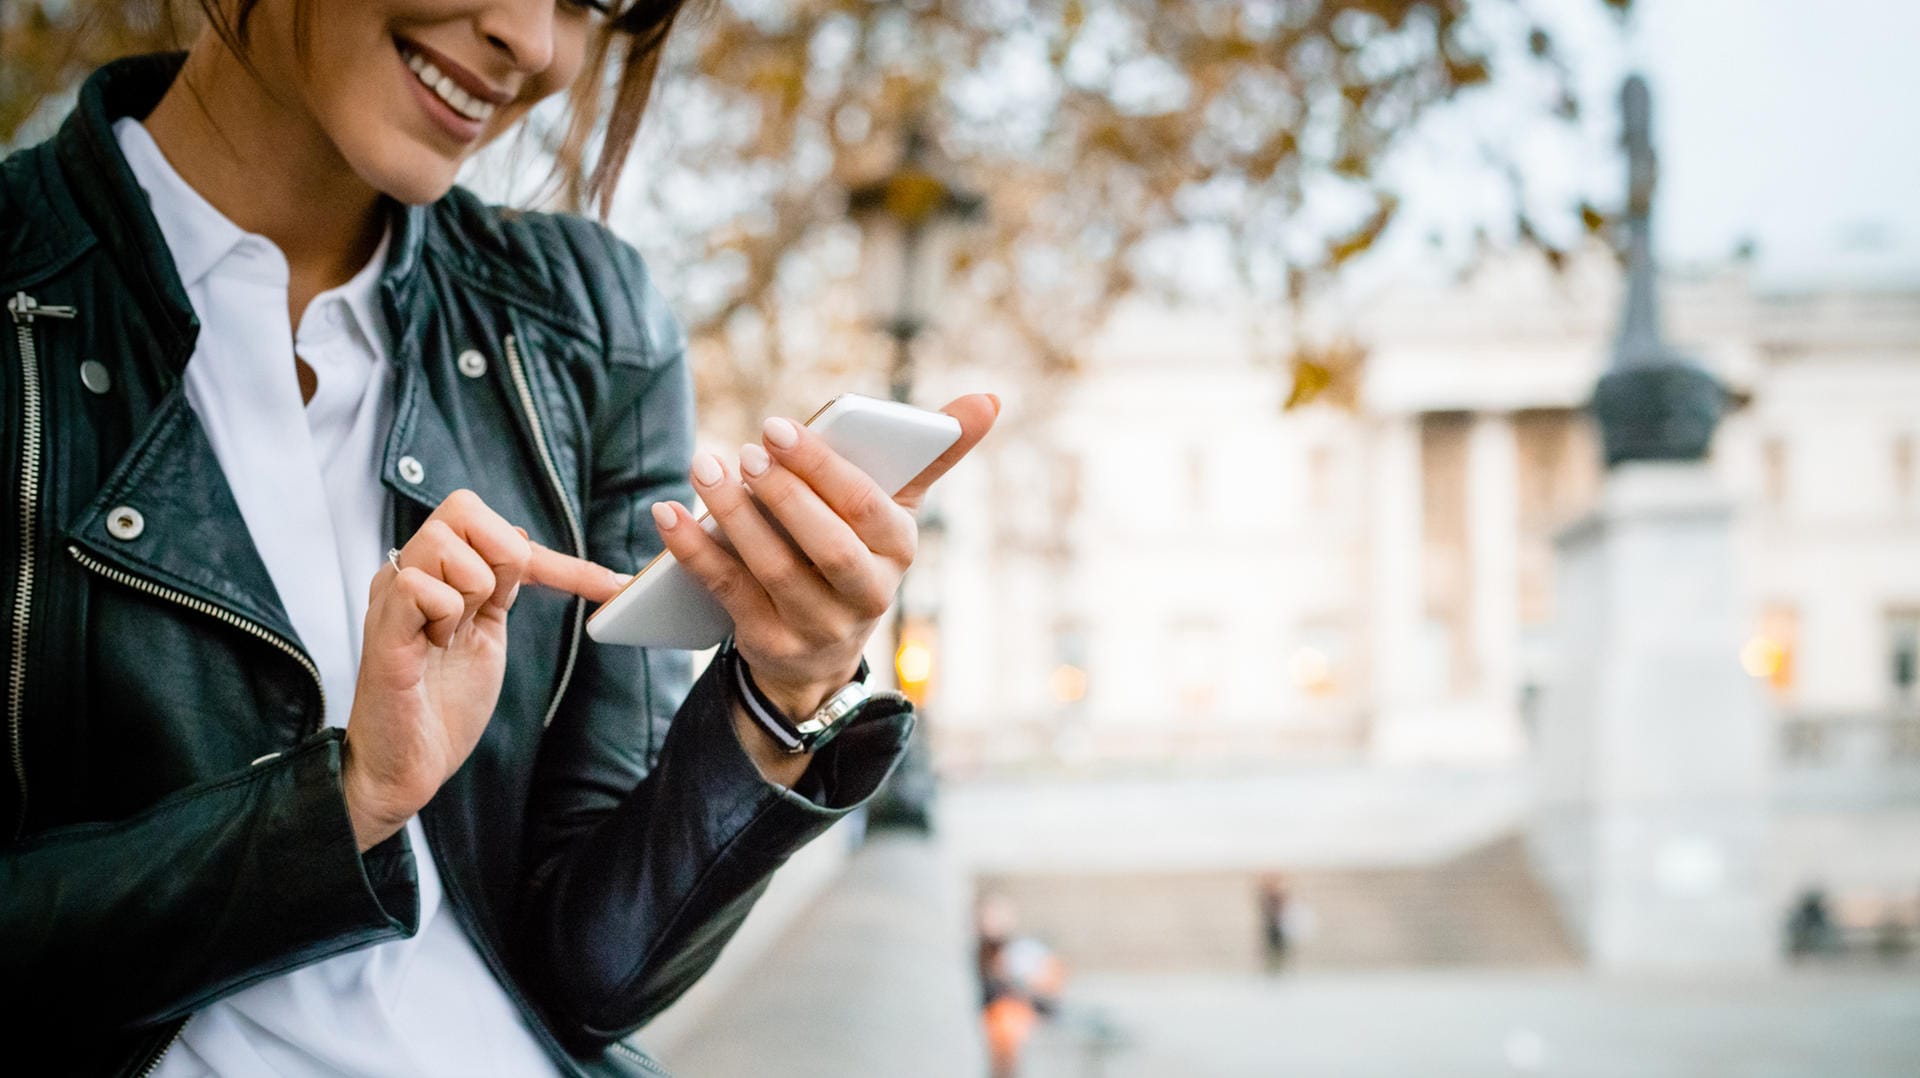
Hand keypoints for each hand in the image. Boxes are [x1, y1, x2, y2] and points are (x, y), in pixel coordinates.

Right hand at [342, 490, 623, 850]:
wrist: (406, 766)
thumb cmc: (443, 704)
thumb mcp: (487, 632)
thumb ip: (500, 585)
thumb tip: (520, 537)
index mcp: (433, 572)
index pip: (488, 522)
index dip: (554, 555)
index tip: (609, 586)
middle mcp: (407, 573)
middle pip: (463, 508)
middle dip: (504, 556)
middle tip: (494, 608)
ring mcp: (391, 598)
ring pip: (443, 543)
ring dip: (472, 590)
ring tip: (453, 633)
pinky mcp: (382, 629)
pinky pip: (419, 586)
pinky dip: (445, 615)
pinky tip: (436, 645)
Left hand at [651, 393, 999, 766]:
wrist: (820, 653)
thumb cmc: (857, 552)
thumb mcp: (894, 509)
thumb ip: (934, 454)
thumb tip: (990, 398)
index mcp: (898, 551)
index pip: (869, 509)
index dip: (822, 467)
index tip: (778, 425)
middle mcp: (867, 596)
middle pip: (827, 547)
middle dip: (784, 496)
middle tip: (744, 450)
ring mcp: (818, 627)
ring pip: (775, 571)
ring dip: (734, 517)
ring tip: (704, 466)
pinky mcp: (770, 645)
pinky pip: (728, 593)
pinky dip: (695, 552)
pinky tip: (668, 514)